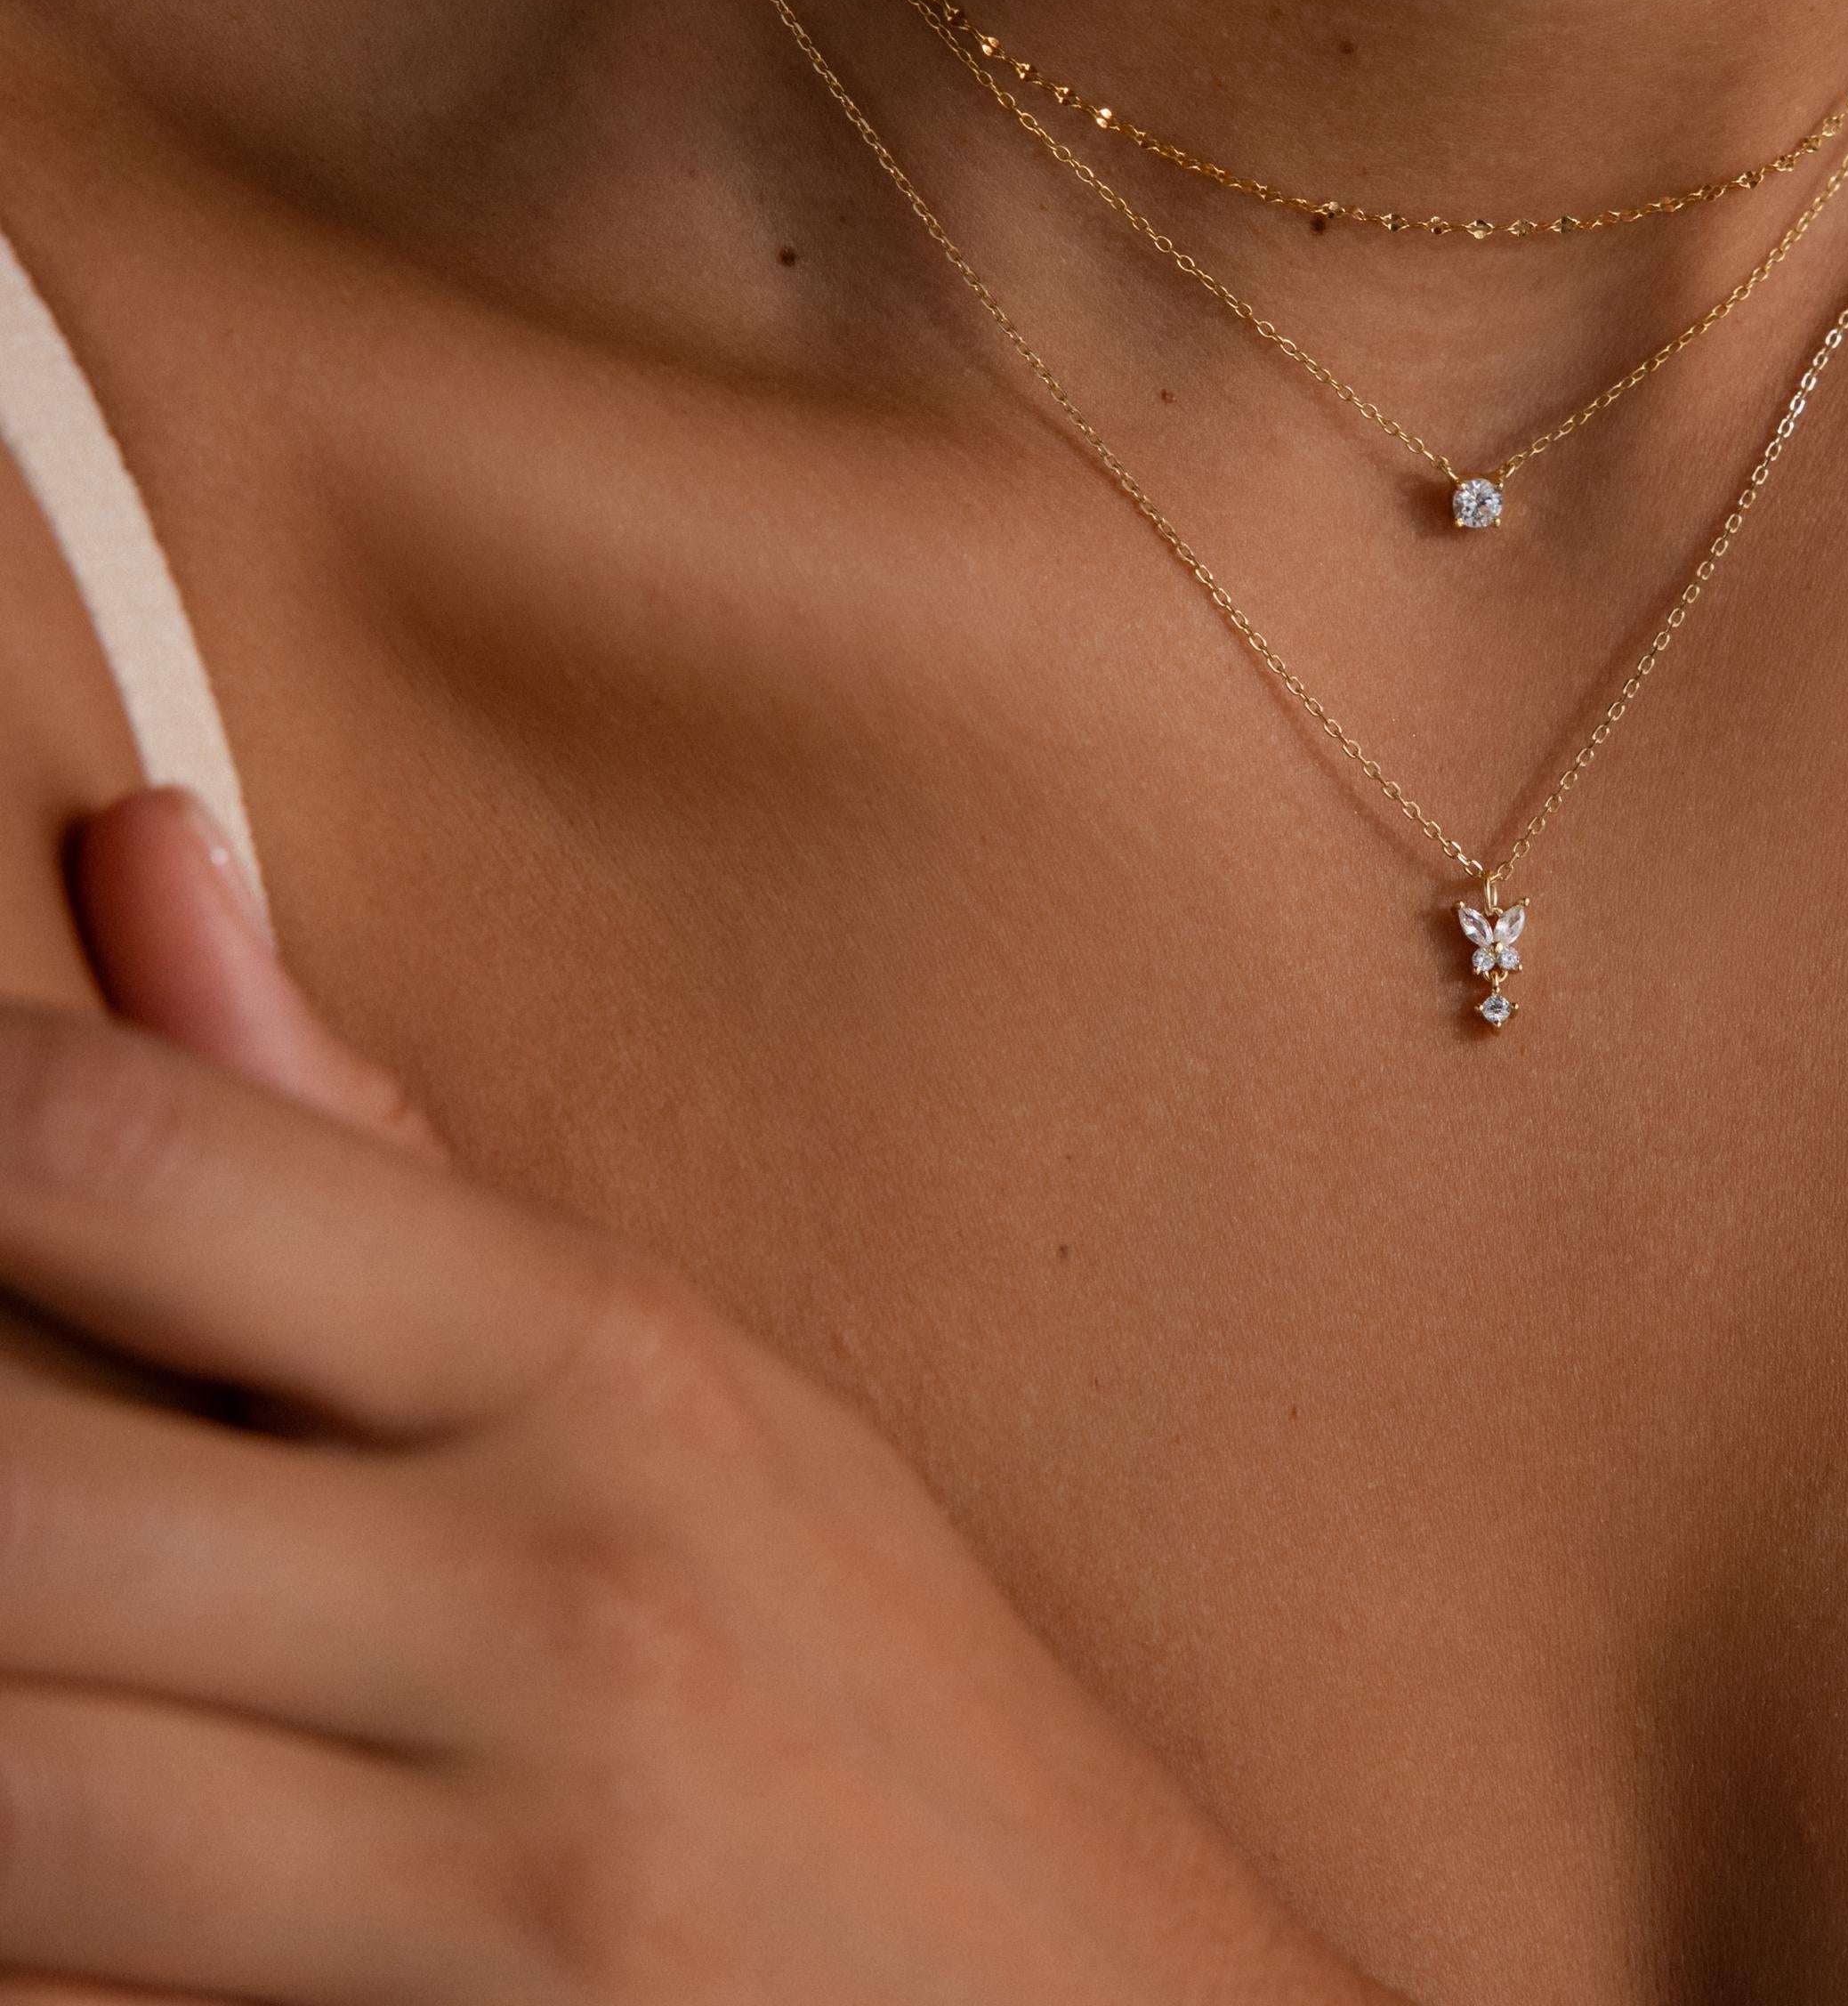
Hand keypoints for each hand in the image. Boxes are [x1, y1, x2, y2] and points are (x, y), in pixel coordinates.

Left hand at [0, 788, 1390, 2005]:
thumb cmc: (868, 1687)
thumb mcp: (675, 1392)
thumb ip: (359, 1151)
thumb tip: (138, 849)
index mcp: (605, 1354)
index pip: (134, 1155)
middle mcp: (560, 1580)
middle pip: (1, 1479)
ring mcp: (517, 1858)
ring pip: (2, 1783)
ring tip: (28, 1635)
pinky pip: (89, 1978)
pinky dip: (24, 1911)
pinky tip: (60, 1847)